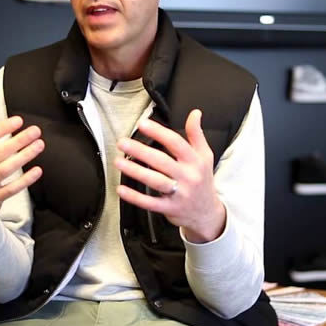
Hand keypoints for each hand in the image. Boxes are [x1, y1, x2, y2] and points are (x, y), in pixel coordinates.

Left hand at [114, 109, 225, 242]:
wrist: (207, 212)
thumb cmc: (202, 181)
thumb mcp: (205, 155)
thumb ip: (197, 134)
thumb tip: (195, 114)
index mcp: (195, 161)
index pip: (176, 143)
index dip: (159, 132)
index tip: (143, 124)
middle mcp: (188, 176)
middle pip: (162, 161)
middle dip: (140, 150)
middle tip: (123, 142)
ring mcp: (179, 193)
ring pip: (155, 181)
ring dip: (135, 171)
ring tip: (119, 162)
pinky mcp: (170, 208)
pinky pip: (150, 203)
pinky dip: (134, 197)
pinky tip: (122, 189)